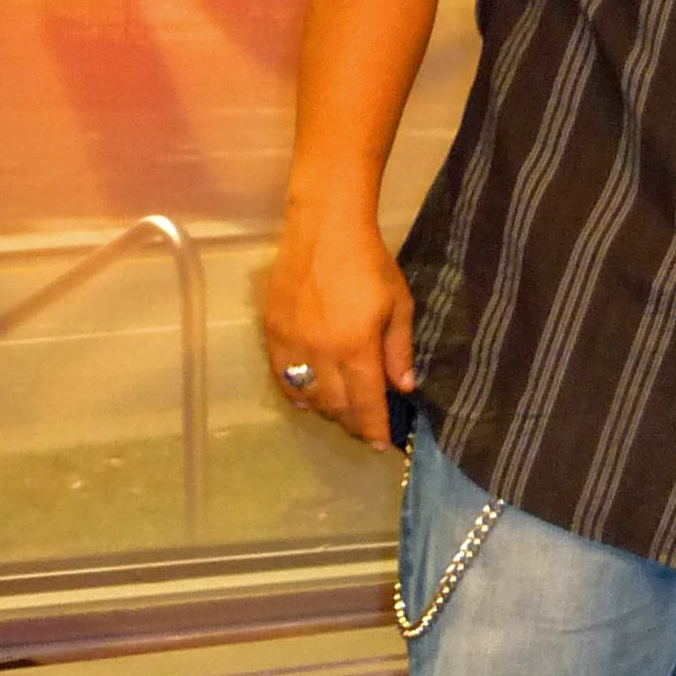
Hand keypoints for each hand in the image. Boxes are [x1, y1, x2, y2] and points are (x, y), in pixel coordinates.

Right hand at [261, 206, 416, 449]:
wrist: (324, 231)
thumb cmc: (371, 265)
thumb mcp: (398, 307)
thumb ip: (399, 352)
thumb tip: (403, 389)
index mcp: (356, 348)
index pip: (366, 402)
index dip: (373, 427)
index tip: (381, 444)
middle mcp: (320, 353)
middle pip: (335, 405)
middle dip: (352, 422)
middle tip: (365, 428)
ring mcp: (292, 344)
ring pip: (308, 395)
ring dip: (326, 411)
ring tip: (342, 415)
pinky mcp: (272, 332)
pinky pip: (282, 376)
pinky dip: (297, 393)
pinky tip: (309, 399)